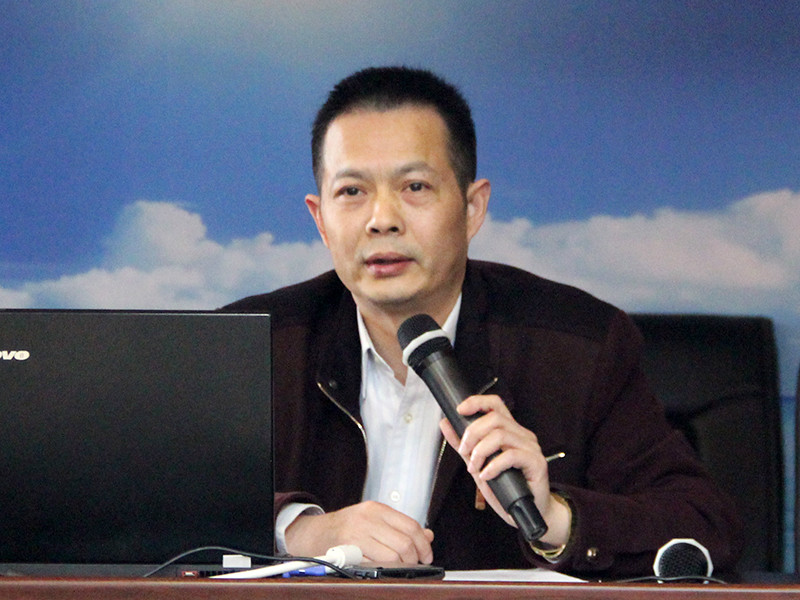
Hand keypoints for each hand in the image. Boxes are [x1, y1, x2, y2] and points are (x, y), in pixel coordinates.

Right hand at [285, 501, 434, 563]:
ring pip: (392, 557)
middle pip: (404, 543)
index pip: (410, 526)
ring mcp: (356, 534)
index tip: (426, 555)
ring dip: (400, 567)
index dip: (423, 544)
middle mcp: (367, 518)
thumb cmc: (347, 527)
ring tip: (398, 567)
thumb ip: (400, 526)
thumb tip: (428, 536)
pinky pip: (374, 564)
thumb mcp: (374, 519)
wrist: (315, 533)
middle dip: (413, 559)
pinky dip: (382, 570)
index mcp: (377, 509)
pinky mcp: (348, 550)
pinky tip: (381, 568)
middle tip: (413, 565)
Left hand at [439, 394, 570, 546]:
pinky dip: (493, 466)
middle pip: (494, 418)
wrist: (525, 513)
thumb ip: (462, 445)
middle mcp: (522, 435)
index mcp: (509, 431)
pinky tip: (486, 476)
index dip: (477, 402)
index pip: (495, 405)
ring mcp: (531, 447)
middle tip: (464, 452)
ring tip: (475, 468)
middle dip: (472, 433)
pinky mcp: (536, 463)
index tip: (459, 411)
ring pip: (500, 435)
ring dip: (480, 451)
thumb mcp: (478, 464)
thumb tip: (445, 423)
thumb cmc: (505, 488)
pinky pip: (511, 456)